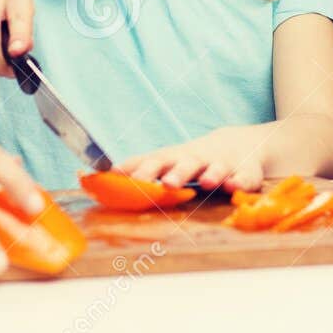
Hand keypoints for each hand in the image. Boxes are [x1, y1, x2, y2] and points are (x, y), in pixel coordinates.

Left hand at [119, 125, 268, 192]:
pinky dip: (240, 181)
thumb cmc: (190, 160)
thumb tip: (87, 177)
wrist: (238, 145)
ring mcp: (222, 163)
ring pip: (216, 168)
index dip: (138, 168)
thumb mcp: (164, 161)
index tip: (119, 176)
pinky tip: (235, 187)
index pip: (153, 160)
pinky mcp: (245, 172)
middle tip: (164, 183)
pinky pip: (245, 177)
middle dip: (175, 171)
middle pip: (184, 162)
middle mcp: (196, 158)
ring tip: (206, 181)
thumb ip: (134, 169)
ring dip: (211, 173)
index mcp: (174, 158)